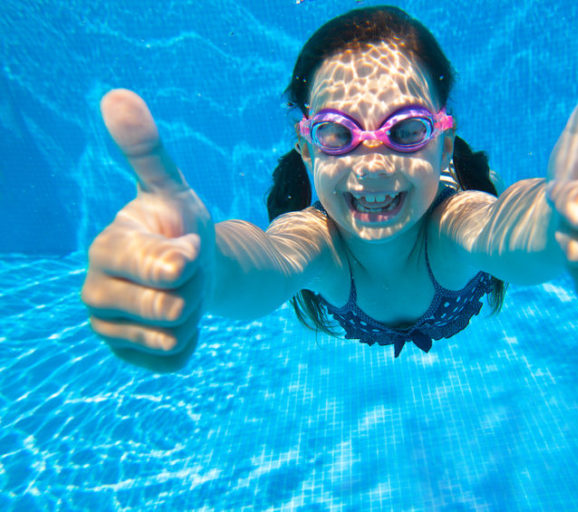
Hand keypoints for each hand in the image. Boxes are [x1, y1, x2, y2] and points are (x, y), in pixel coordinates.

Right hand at [81, 89, 214, 370]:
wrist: (194, 269)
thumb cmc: (182, 226)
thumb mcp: (174, 188)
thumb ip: (148, 151)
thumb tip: (116, 96)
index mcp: (106, 247)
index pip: (165, 268)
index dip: (189, 259)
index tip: (188, 246)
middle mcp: (94, 290)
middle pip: (173, 308)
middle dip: (195, 289)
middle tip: (186, 273)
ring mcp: (107, 327)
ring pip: (173, 336)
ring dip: (192, 316)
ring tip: (180, 294)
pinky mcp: (126, 356)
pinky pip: (173, 360)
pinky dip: (188, 343)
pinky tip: (177, 323)